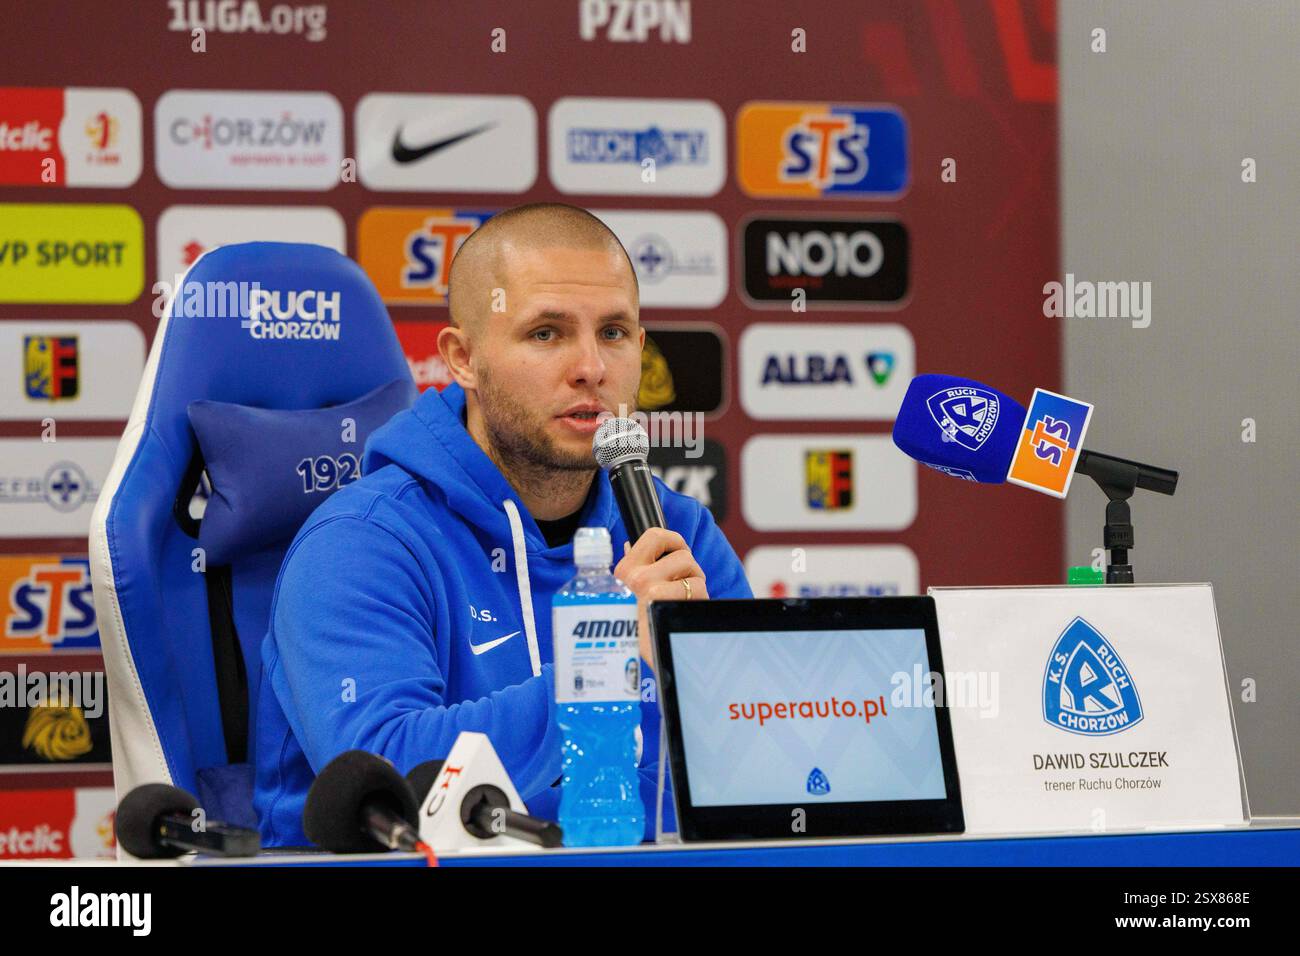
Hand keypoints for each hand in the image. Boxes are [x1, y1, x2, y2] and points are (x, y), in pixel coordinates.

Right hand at [613, 528, 708, 666]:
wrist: (641, 655)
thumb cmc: (637, 625)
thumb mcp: (626, 595)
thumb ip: (633, 569)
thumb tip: (630, 546)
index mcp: (624, 571)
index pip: (654, 535)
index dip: (674, 541)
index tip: (679, 551)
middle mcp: (634, 576)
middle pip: (682, 554)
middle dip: (690, 569)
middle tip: (684, 586)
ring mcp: (648, 587)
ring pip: (692, 569)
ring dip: (696, 584)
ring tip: (684, 601)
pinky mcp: (664, 599)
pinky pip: (697, 587)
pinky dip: (699, 599)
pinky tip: (686, 611)